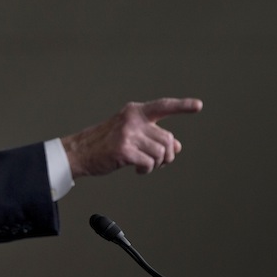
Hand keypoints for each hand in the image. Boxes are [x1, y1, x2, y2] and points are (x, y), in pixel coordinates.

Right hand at [61, 97, 202, 176]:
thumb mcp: (131, 134)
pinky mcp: (124, 150)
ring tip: (145, 165)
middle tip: (158, 162)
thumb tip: (177, 146)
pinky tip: (138, 170)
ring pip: (161, 153)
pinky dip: (147, 170)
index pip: (163, 106)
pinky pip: (149, 163)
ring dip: (156, 164)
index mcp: (134, 112)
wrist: (78, 152)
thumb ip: (153, 136)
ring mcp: (128, 134)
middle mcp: (132, 120)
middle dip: (167, 155)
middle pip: (167, 139)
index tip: (198, 105)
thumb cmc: (104, 143)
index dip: (182, 106)